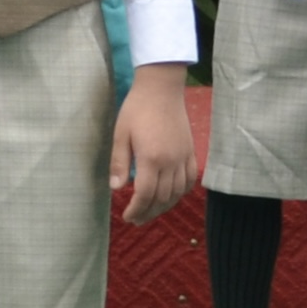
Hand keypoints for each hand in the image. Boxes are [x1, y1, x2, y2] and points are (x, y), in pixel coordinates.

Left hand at [109, 67, 197, 223]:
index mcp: (151, 158)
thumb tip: (116, 188)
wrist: (162, 88)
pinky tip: (171, 196)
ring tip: (151, 212)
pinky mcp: (190, 152)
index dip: (136, 209)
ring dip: (164, 207)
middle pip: (162, 198)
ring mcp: (183, 157)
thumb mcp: (121, 134)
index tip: (127, 216)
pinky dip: (181, 193)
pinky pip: (190, 180)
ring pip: (177, 193)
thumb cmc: (137, 109)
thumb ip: (119, 163)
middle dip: (148, 212)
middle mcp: (171, 162)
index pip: (145, 195)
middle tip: (136, 219)